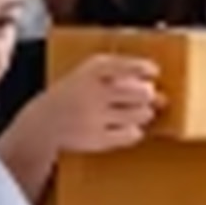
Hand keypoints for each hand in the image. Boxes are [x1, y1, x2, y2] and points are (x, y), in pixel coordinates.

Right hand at [23, 54, 161, 153]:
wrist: (43, 123)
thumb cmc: (73, 95)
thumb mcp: (89, 74)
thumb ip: (122, 76)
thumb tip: (161, 95)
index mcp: (90, 71)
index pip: (125, 65)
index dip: (144, 67)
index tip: (153, 71)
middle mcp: (93, 92)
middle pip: (142, 92)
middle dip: (147, 94)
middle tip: (141, 96)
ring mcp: (94, 117)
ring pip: (140, 114)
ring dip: (143, 113)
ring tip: (129, 111)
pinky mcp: (97, 139)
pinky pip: (131, 134)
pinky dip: (134, 131)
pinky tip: (123, 127)